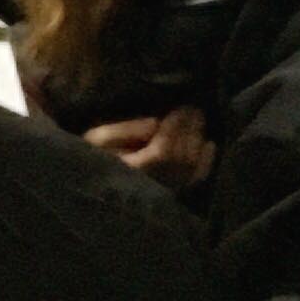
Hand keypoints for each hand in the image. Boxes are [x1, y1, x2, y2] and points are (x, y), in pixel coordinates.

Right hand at [85, 107, 214, 190]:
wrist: (94, 187)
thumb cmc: (90, 156)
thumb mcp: (96, 139)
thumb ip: (124, 131)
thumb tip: (155, 124)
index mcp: (131, 170)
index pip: (163, 152)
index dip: (175, 129)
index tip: (180, 108)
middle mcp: (152, 184)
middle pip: (181, 158)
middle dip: (190, 130)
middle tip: (193, 108)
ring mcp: (164, 191)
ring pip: (191, 167)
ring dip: (197, 140)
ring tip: (197, 120)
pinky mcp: (172, 192)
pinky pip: (195, 179)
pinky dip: (206, 161)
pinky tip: (209, 144)